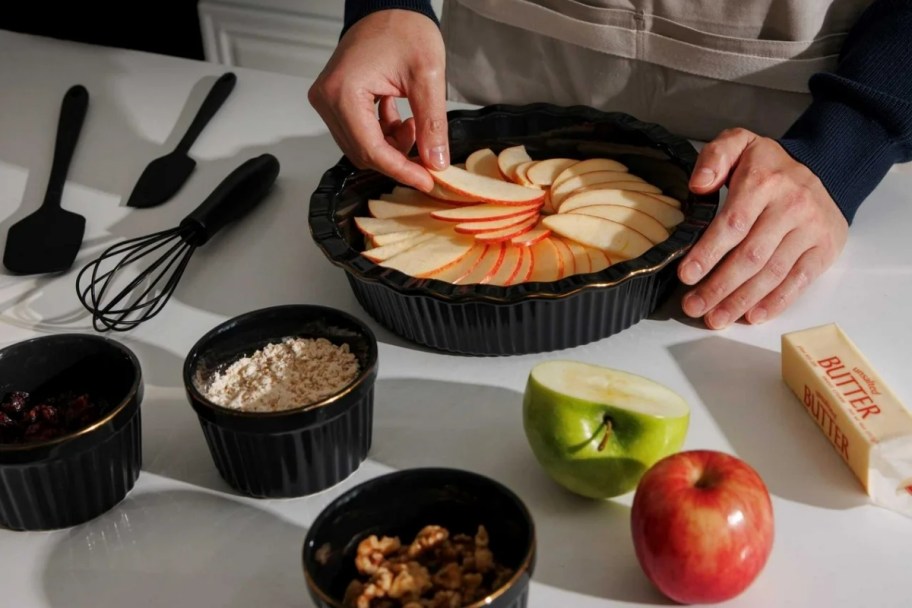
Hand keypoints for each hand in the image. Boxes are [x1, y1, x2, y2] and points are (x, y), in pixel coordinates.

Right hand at [307, 9, 447, 191]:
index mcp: (343, 93)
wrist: (389, 5)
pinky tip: (403, 119)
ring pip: (361, 146)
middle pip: (363, 152)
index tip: (426, 180)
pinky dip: (383, 134)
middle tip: (428, 156)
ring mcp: (328, 100)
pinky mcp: (335, 100)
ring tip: (416, 125)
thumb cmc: (403, 28)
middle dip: (398, 158)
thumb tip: (435, 161)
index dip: (401, 170)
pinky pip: (359, 132)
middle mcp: (327, 99)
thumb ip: (432, 124)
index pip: (371, 149)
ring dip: (391, 146)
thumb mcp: (427, 77)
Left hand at [678, 128, 847, 328]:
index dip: (708, 253)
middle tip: (693, 306)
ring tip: (715, 318)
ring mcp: (811, 230)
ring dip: (741, 301)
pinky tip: (751, 316)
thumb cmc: (768, 166)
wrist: (825, 168)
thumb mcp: (739, 144)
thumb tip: (698, 184)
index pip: (732, 224)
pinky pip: (799, 281)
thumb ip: (715, 157)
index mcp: (764, 181)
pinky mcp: (825, 248)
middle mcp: (792, 206)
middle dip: (719, 286)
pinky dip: (775, 302)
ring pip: (772, 273)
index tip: (686, 275)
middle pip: (751, 256)